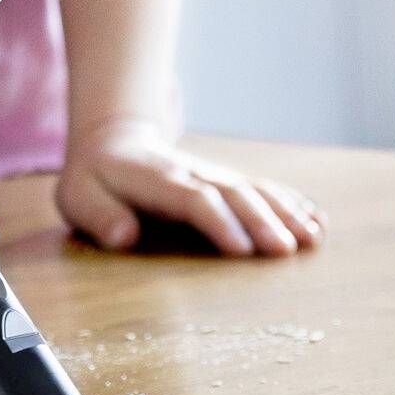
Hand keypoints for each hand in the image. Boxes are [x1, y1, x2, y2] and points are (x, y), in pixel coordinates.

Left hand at [58, 119, 323, 257]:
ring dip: (285, 212)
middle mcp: (192, 175)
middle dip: (261, 221)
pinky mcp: (226, 182)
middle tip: (287, 251)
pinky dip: (291, 204)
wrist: (113, 142)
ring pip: (254, 190)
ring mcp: (213, 176)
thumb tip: (125, 238)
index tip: (241, 250)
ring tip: (313, 237)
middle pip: (233, 195)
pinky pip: (263, 189)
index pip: (193, 200)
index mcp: (156, 181)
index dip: (218, 222)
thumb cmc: (94, 182)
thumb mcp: (77, 198)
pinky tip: (317, 222)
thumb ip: (99, 217)